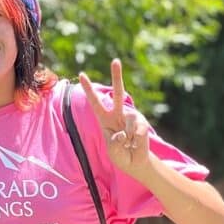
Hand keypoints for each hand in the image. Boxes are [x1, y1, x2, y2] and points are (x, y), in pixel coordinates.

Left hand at [78, 58, 151, 176]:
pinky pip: (138, 130)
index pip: (95, 102)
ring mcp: (131, 117)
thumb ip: (115, 143)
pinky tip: (136, 144)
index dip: (89, 89)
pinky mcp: (142, 123)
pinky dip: (136, 141)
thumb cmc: (121, 156)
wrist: (136, 163)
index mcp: (104, 119)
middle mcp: (118, 114)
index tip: (81, 74)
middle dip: (117, 76)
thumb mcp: (112, 152)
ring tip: (128, 145)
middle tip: (115, 60)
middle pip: (117, 93)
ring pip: (129, 122)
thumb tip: (123, 133)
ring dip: (128, 139)